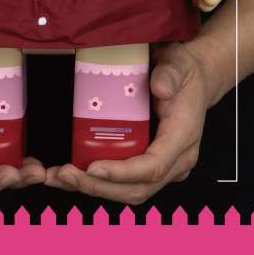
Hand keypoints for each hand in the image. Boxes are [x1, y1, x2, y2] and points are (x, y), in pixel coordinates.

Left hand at [44, 41, 215, 204]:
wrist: (194, 80)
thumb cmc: (183, 71)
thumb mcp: (178, 62)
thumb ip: (169, 72)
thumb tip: (159, 88)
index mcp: (184, 137)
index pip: (154, 166)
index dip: (123, 172)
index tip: (93, 168)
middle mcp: (177, 160)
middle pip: (138, 188)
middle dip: (99, 187)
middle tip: (66, 174)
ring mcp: (166, 168)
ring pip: (129, 192)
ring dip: (93, 189)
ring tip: (59, 178)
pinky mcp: (150, 168)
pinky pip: (125, 184)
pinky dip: (96, 183)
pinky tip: (70, 176)